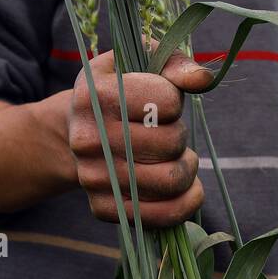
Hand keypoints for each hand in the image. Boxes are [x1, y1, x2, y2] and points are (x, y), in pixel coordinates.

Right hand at [67, 40, 214, 227]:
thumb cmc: (117, 89)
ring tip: (177, 157)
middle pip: (170, 143)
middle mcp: (88, 139)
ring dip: (187, 168)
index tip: (158, 100)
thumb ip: (174, 63)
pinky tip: (188, 189)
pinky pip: (160, 216)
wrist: (75, 129)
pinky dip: (185, 203)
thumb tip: (202, 79)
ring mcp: (92, 177)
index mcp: (94, 95)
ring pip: (170, 181)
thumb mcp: (136, 62)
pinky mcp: (101, 207)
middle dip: (180, 135)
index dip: (174, 100)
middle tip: (169, 131)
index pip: (166, 102)